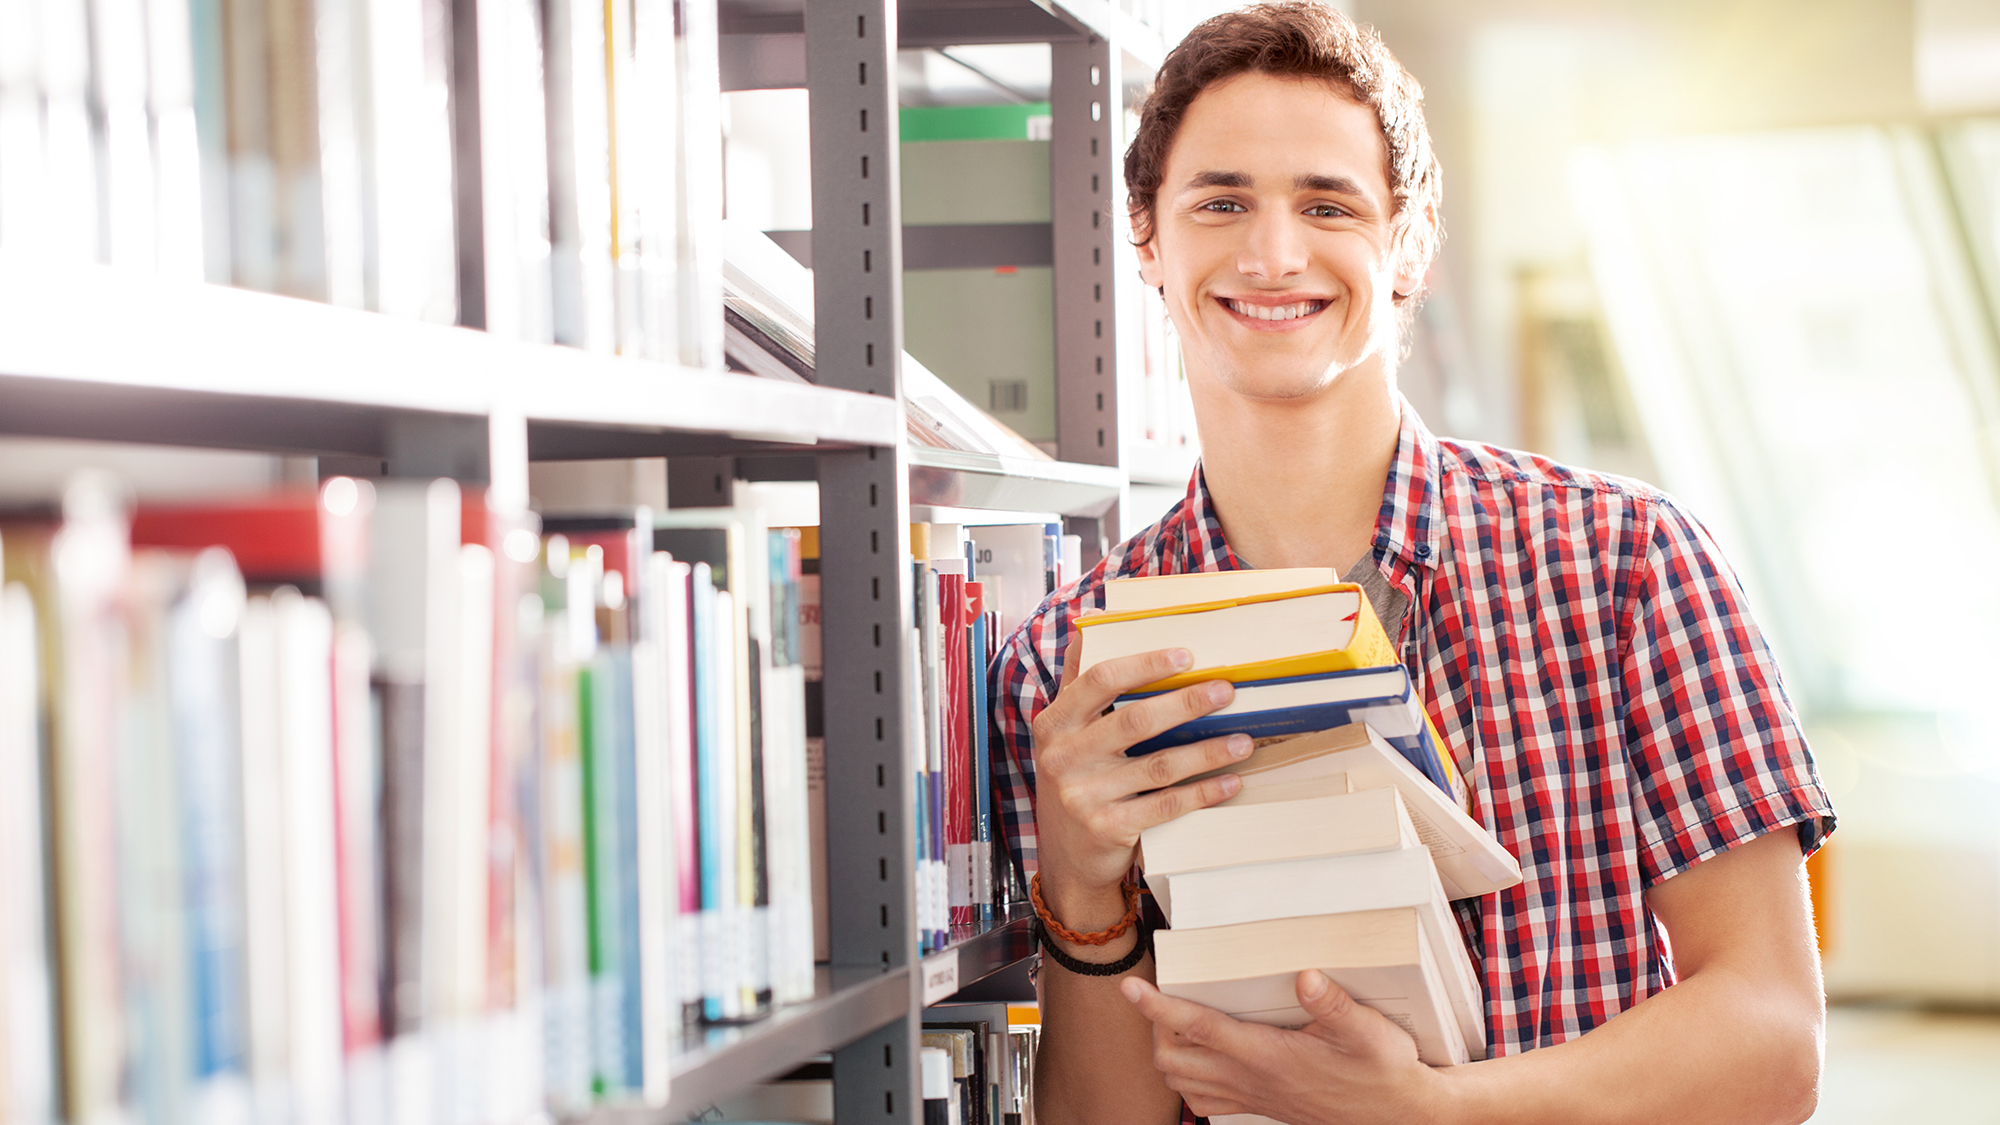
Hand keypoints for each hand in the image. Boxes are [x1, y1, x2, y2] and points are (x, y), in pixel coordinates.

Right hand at [1030, 647, 1252, 920]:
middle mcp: (1064, 757)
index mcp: (1055, 723)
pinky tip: (1231, 781)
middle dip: (1186, 703)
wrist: (1066, 857)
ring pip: (1158, 766)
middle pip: (1134, 721)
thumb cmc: (1074, 779)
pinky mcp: (1109, 829)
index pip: (1099, 680)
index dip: (1144, 664)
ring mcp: (1084, 796)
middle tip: (1227, 691)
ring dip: (1207, 751)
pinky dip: (1203, 793)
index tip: (1186, 655)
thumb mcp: (1064, 732)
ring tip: (1244, 741)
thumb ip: (1080, 681)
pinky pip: (1166, 806)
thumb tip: (1095, 622)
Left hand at [1121, 971, 1450, 1124]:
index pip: (1197, 1028)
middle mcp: (1250, 1079)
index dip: (1159, 1007)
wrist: (1399, 1115)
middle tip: (1161, 993)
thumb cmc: (1384, 1072)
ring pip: (1182, 1082)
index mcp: (1267, 1055)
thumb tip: (1306, 977)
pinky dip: (1188, 1079)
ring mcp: (1252, 1097)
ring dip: (1167, 1053)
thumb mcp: (1368, 1032)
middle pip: (1173, 1059)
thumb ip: (1334, 1005)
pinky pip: (1205, 1101)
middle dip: (1154, 1028)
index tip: (1132, 987)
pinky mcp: (1260, 1106)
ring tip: (1172, 1019)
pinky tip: (1199, 1057)